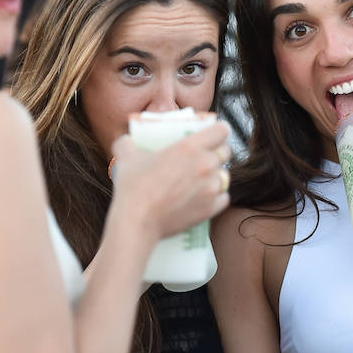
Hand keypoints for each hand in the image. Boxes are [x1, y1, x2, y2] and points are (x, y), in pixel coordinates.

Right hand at [109, 122, 231, 240]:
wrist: (137, 222)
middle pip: (226, 152)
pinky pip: (223, 197)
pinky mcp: (211, 208)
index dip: (219, 130)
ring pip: (224, 176)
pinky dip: (216, 196)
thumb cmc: (133, 187)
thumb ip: (129, 142)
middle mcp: (205, 165)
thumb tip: (127, 139)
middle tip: (204, 157)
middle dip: (217, 152)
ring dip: (215, 176)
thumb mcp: (126, 155)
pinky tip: (204, 196)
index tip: (214, 134)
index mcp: (190, 147)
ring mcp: (211, 188)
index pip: (222, 130)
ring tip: (201, 180)